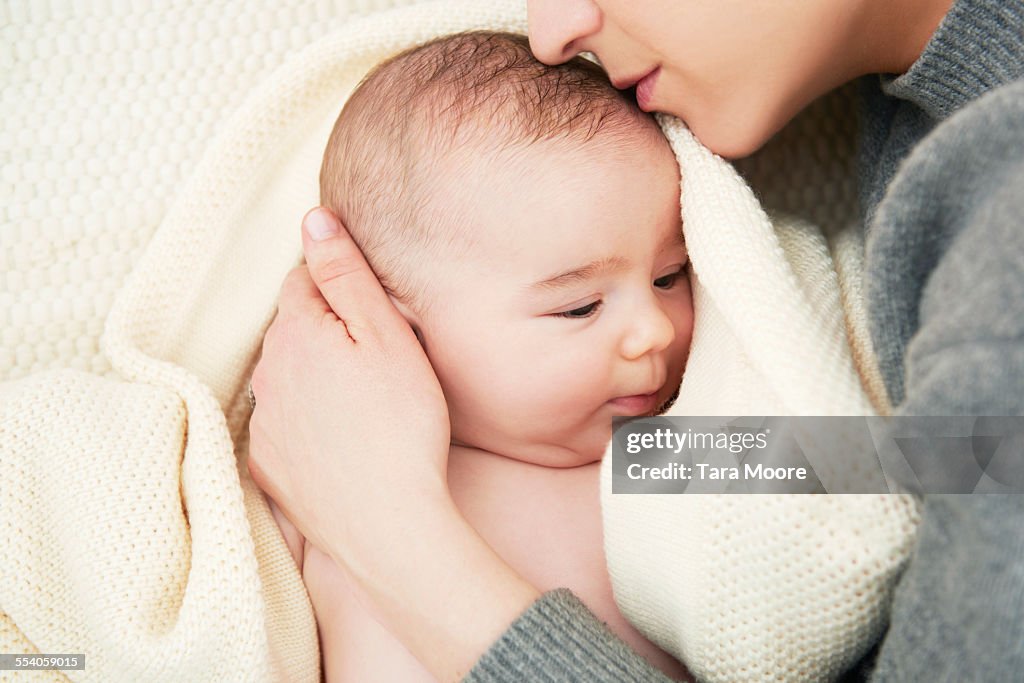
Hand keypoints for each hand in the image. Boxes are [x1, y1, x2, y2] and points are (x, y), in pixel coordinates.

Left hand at [248, 207, 451, 575]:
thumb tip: (312, 218)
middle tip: (380, 363)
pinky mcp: (266, 467)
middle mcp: (266, 374)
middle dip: (327, 334)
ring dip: (316, 380)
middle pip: (293, 331)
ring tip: (366, 407)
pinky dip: (308, 425)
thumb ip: (345, 272)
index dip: (342, 292)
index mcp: (295, 333)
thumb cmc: (401, 425)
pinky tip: (345, 442)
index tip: (374, 317)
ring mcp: (263, 425)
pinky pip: (284, 427)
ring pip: (287, 379)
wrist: (390, 524)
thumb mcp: (385, 336)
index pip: (303, 282)